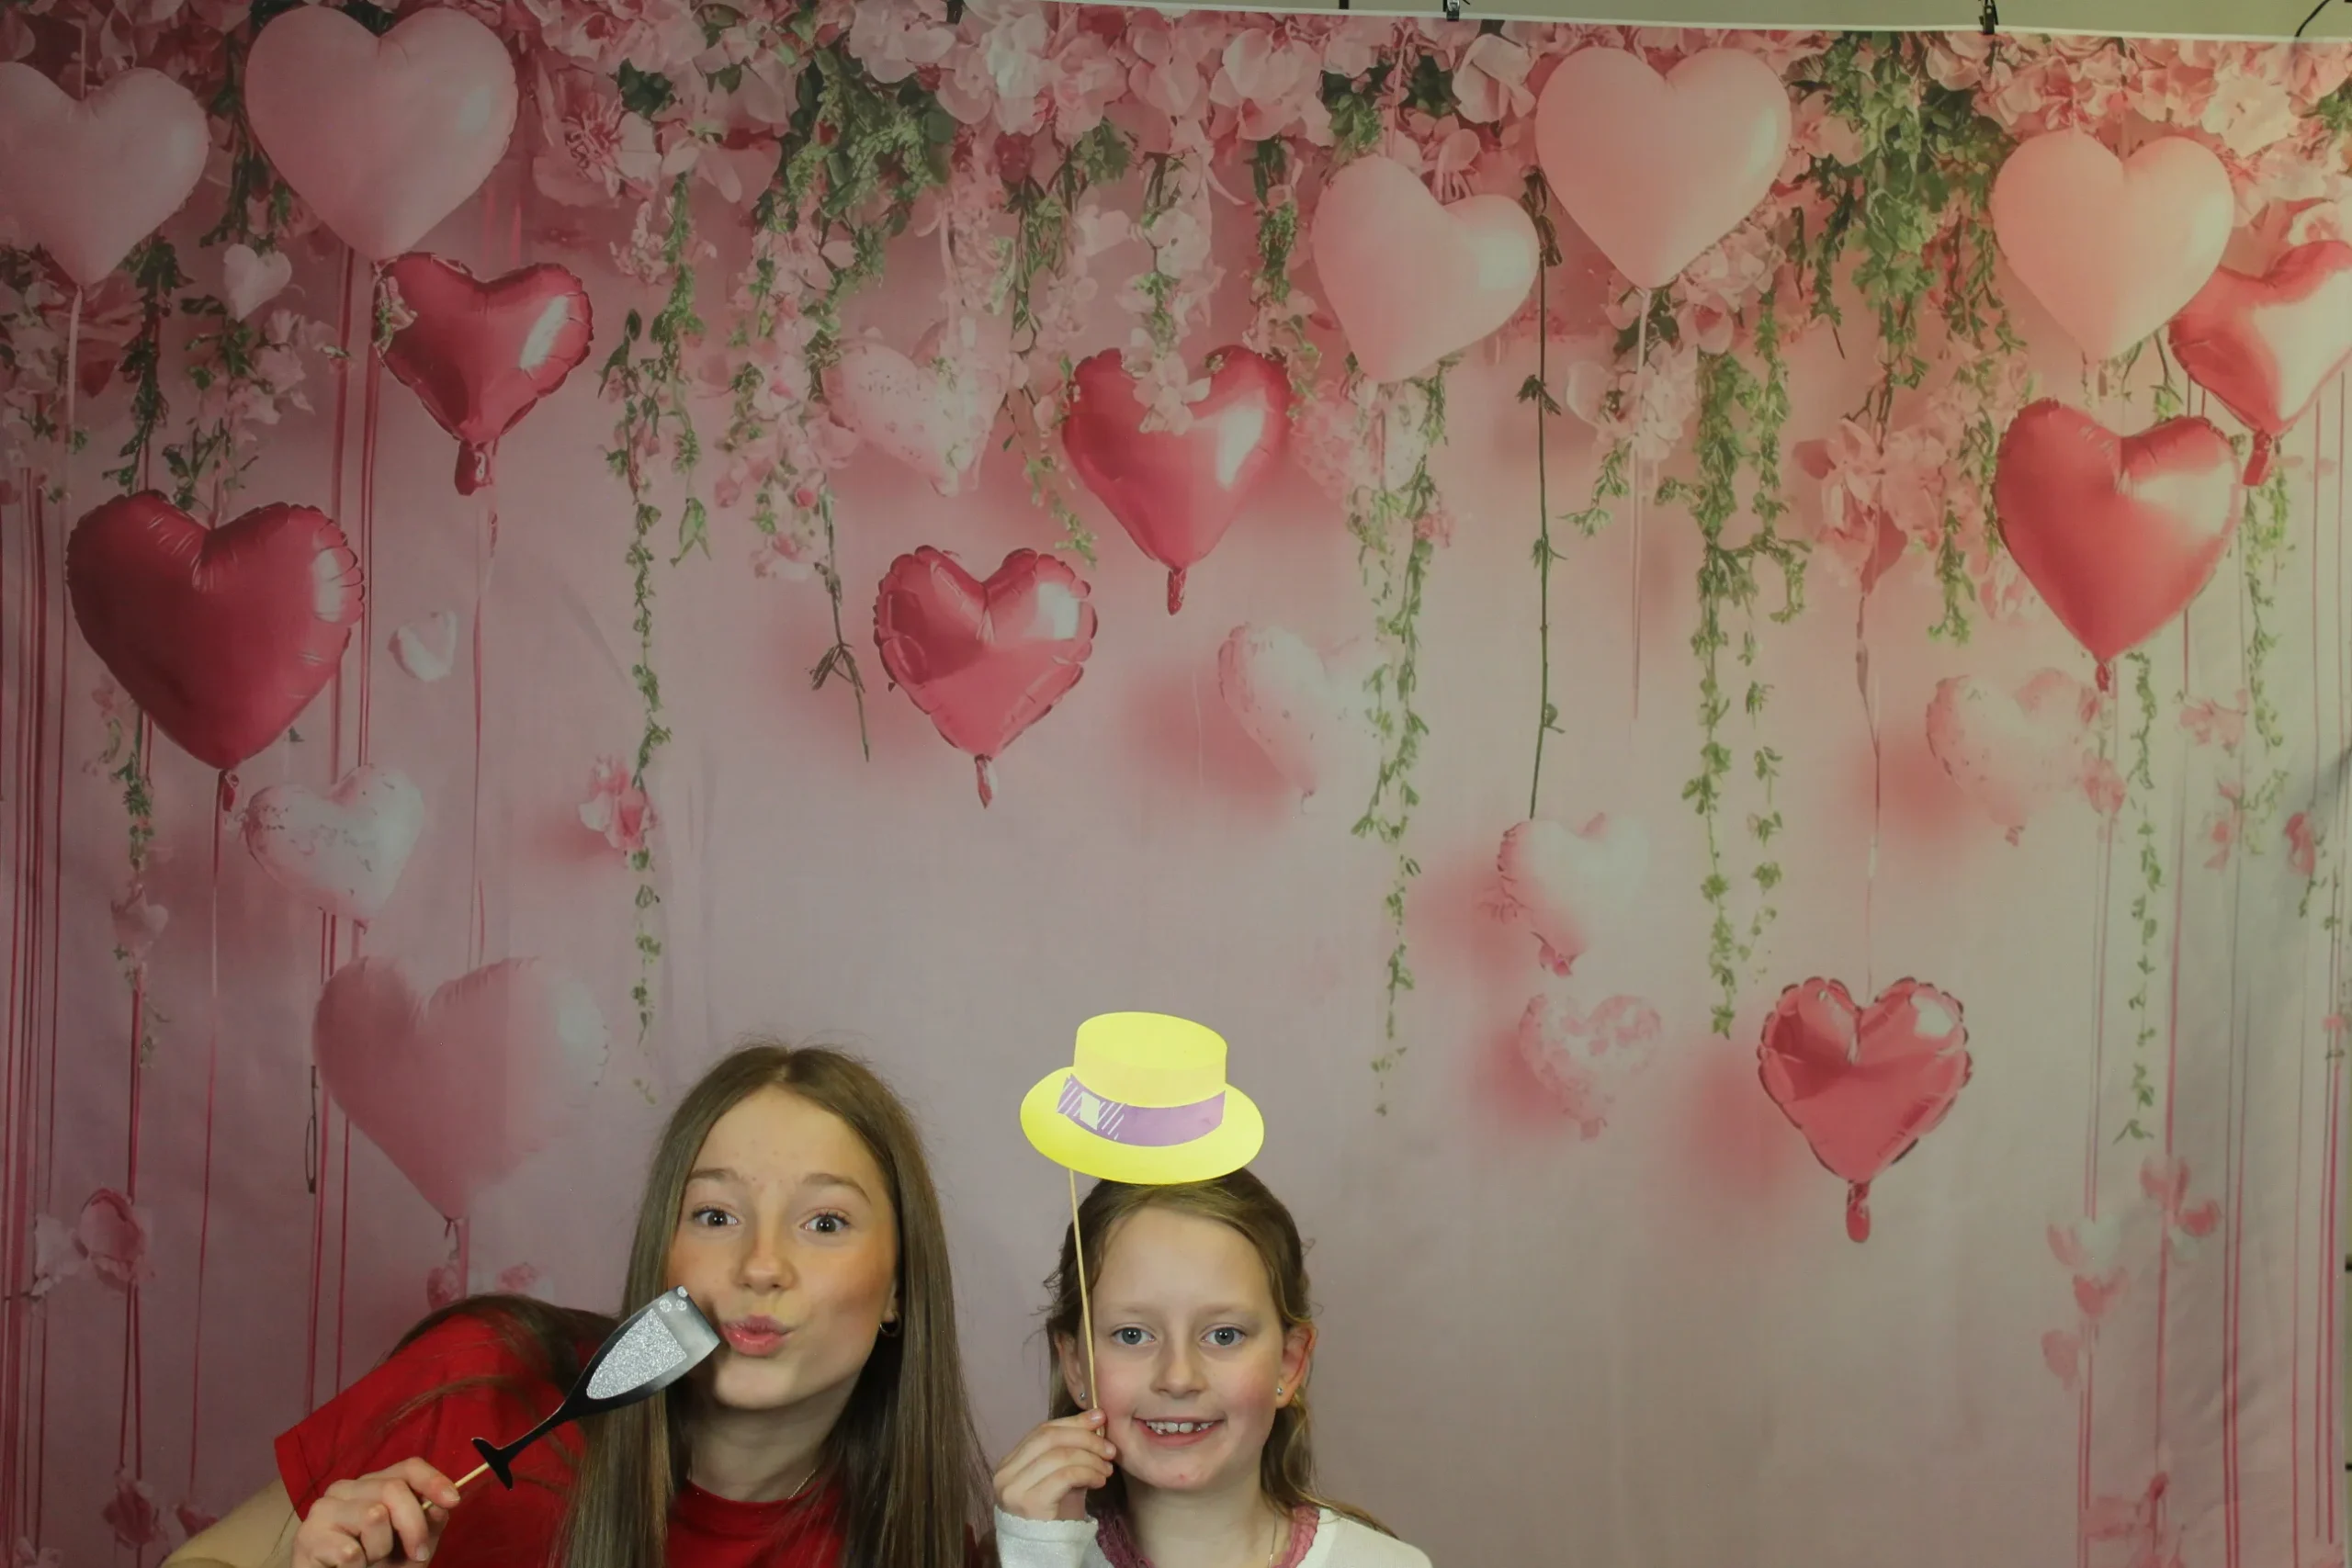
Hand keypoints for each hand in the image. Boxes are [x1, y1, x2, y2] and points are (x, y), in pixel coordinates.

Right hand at [290, 1461, 459, 1566]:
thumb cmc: (373, 1566)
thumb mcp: (409, 1547)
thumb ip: (428, 1526)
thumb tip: (442, 1507)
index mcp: (372, 1484)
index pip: (408, 1467)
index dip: (433, 1481)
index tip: (453, 1501)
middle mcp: (346, 1488)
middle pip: (394, 1489)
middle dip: (414, 1527)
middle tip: (418, 1555)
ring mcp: (323, 1509)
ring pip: (373, 1516)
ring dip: (380, 1550)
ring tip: (368, 1560)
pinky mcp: (308, 1536)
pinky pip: (351, 1551)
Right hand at [993, 1410, 1116, 1522]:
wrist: (1048, 1553)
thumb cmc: (1055, 1514)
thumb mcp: (1062, 1476)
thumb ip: (1072, 1450)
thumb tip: (1096, 1416)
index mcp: (1009, 1463)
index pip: (1042, 1431)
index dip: (1073, 1422)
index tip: (1100, 1418)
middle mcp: (1005, 1474)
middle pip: (1049, 1438)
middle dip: (1085, 1438)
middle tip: (1109, 1448)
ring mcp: (1014, 1489)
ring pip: (1059, 1455)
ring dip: (1090, 1458)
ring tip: (1107, 1468)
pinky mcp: (1029, 1503)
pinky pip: (1065, 1476)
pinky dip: (1088, 1472)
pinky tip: (1100, 1480)